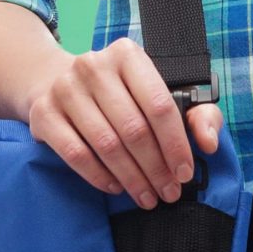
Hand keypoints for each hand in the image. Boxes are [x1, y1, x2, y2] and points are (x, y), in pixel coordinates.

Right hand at [21, 37, 219, 207]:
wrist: (54, 82)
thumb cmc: (118, 92)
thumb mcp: (157, 91)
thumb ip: (196, 113)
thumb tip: (209, 142)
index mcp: (127, 55)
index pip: (159, 105)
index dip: (176, 144)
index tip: (185, 172)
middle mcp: (93, 66)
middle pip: (133, 129)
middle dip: (155, 168)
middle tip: (168, 192)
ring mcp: (64, 89)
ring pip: (106, 144)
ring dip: (131, 177)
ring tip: (147, 196)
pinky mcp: (43, 114)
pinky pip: (76, 154)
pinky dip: (99, 176)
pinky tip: (116, 187)